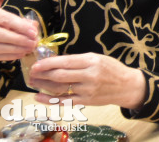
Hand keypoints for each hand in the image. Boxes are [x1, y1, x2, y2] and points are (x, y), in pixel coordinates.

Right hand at [0, 5, 37, 73]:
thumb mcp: (8, 18)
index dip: (21, 27)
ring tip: (28, 49)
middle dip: (19, 40)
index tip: (34, 33)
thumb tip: (34, 27)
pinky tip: (20, 54)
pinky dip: (8, 56)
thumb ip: (21, 22)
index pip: (5, 19)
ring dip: (15, 49)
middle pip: (0, 35)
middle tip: (33, 43)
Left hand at [30, 52, 145, 108]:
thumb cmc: (111, 69)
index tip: (37, 63)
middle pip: (60, 75)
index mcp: (92, 61)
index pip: (65, 62)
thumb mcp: (97, 58)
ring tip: (33, 82)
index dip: (48, 63)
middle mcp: (89, 75)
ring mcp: (87, 90)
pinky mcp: (86, 101)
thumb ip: (79, 61)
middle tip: (31, 72)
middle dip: (43, 74)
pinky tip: (39, 96)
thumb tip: (56, 62)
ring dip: (43, 85)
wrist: (126, 86)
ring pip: (60, 88)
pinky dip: (49, 99)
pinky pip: (64, 101)